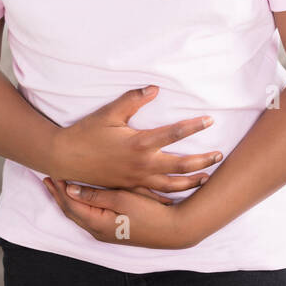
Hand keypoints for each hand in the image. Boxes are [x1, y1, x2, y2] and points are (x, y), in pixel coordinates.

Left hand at [41, 176, 198, 248]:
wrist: (174, 229)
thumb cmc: (150, 213)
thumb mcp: (122, 200)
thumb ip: (95, 196)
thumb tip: (70, 189)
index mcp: (97, 223)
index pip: (70, 204)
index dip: (60, 188)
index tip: (53, 171)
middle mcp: (97, 231)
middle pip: (70, 211)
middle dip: (58, 194)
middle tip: (48, 178)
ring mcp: (105, 233)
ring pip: (78, 214)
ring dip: (67, 200)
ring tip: (59, 185)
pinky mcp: (113, 230)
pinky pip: (88, 216)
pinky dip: (80, 205)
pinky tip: (79, 196)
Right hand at [49, 86, 222, 194]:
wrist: (65, 158)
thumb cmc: (86, 133)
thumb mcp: (109, 112)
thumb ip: (133, 100)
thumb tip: (155, 88)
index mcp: (139, 144)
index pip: (175, 133)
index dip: (195, 126)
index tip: (210, 120)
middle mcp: (142, 164)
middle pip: (181, 165)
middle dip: (203, 161)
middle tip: (220, 155)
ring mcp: (137, 180)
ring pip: (171, 185)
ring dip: (192, 181)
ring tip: (207, 177)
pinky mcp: (130, 188)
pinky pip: (155, 196)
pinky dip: (170, 197)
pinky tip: (180, 197)